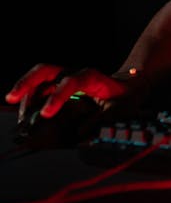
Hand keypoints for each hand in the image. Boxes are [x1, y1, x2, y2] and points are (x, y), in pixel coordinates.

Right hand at [5, 63, 131, 125]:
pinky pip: (40, 89)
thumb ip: (103, 120)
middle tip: (11, 97)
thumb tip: (81, 132)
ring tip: (19, 116)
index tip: (46, 113)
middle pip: (46, 70)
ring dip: (24, 93)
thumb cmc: (124, 97)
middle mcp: (74, 74)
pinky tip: (25, 114)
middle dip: (26, 82)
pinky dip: (29, 100)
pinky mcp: (59, 87)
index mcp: (91, 78)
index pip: (71, 82)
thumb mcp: (121, 109)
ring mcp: (64, 79)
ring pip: (39, 79)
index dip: (57, 96)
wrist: (128, 86)